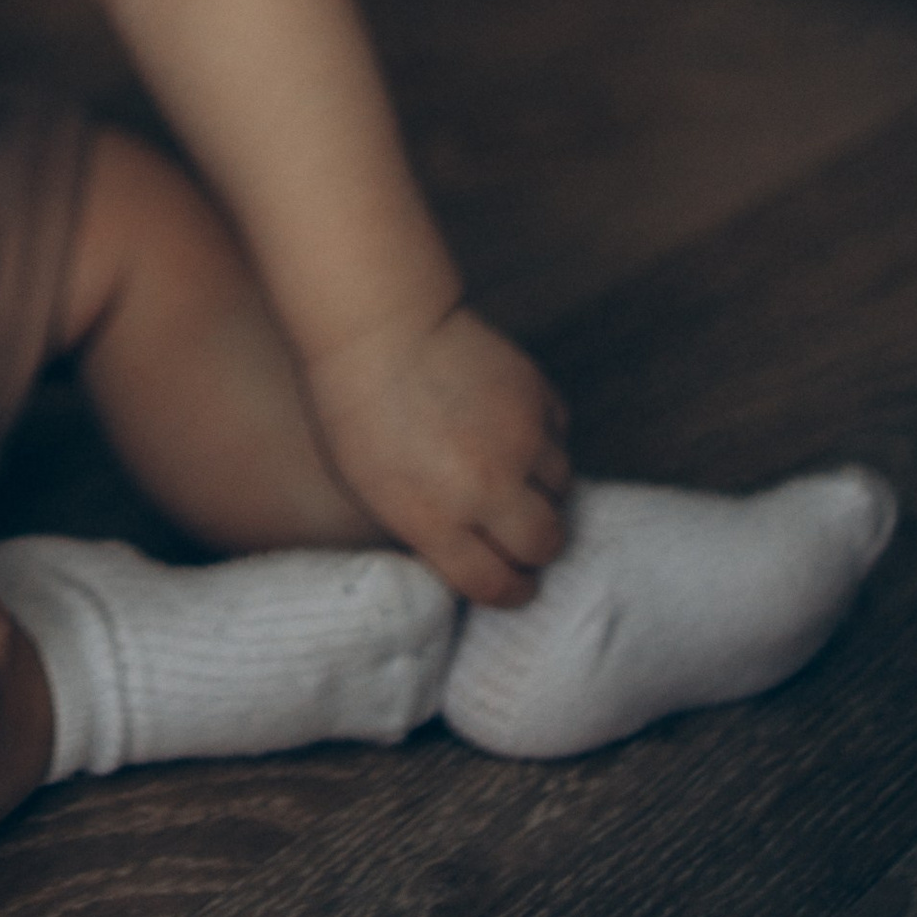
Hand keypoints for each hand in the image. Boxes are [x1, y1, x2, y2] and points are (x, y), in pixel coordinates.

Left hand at [305, 303, 570, 607]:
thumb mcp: (370, 488)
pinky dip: (544, 438)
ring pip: (563, 489)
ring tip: (511, 471)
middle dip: (538, 547)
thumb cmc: (353, 407)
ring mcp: (518, 440)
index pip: (498, 586)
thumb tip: (464, 556)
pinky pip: (560, 435)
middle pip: (547, 544)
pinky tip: (511, 427)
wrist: (374, 324)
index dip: (511, 592)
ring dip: (542, 489)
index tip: (514, 585)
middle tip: (523, 534)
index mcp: (435, 520)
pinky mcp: (536, 395)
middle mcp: (486, 488)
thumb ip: (423, 528)